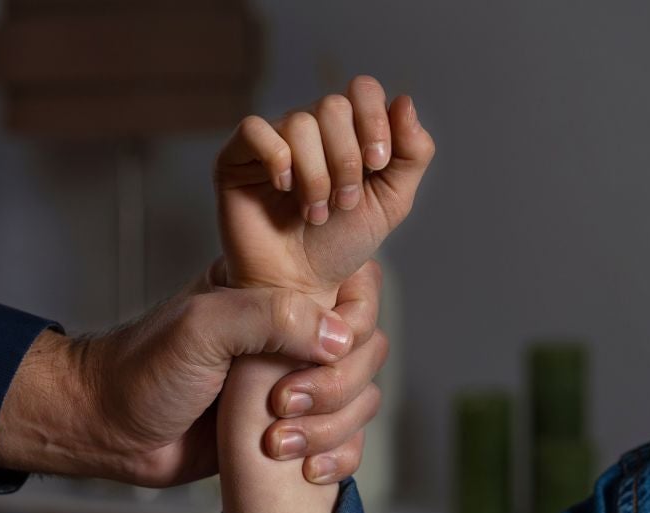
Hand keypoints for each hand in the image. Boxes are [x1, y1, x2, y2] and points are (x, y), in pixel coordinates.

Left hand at [0, 262, 383, 487]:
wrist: (110, 431)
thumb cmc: (143, 370)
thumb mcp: (201, 327)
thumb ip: (270, 317)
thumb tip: (339, 337)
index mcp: (275, 291)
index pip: (355, 288)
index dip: (352, 323)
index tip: (317, 352)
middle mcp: (292, 333)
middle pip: (367, 350)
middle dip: (336, 387)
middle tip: (282, 404)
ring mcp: (294, 382)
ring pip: (361, 399)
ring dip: (332, 428)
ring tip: (276, 443)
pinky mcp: (291, 429)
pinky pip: (346, 441)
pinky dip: (339, 458)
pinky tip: (306, 470)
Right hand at [214, 76, 434, 294]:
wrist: (299, 285)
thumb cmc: (340, 245)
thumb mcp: (391, 202)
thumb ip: (412, 154)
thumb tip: (405, 101)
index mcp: (347, 131)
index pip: (362, 90)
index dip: (374, 120)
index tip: (377, 164)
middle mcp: (309, 128)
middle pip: (333, 106)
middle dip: (346, 160)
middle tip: (343, 203)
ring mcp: (272, 140)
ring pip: (299, 123)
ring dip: (316, 175)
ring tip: (314, 212)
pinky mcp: (236, 157)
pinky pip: (255, 130)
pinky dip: (277, 159)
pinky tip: (283, 189)